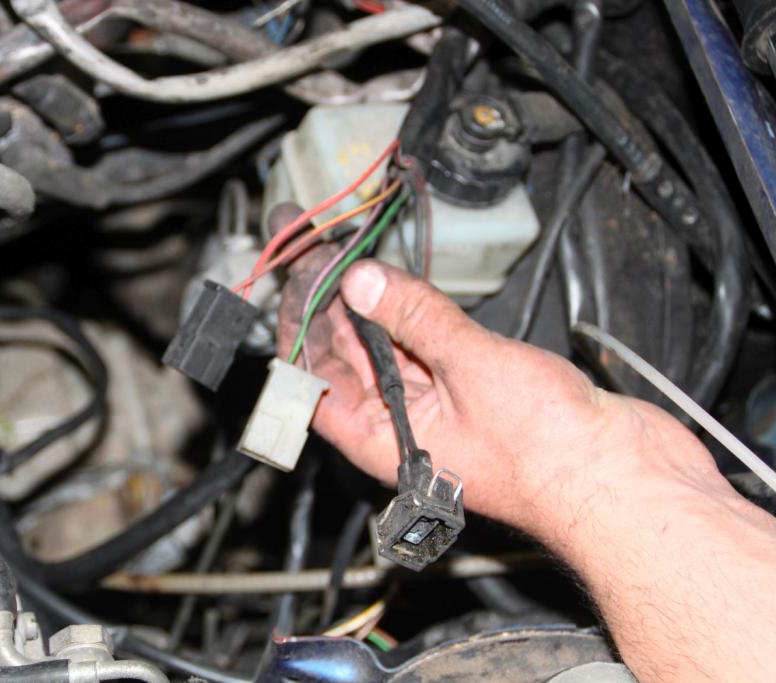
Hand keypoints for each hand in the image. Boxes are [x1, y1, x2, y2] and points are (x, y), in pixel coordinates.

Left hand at [277, 256, 719, 534]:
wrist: (627, 481)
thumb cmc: (551, 455)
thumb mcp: (470, 368)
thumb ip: (415, 319)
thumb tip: (364, 284)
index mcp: (385, 441)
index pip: (315, 386)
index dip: (297, 334)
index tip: (292, 284)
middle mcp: (406, 430)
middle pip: (348, 364)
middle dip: (329, 308)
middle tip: (316, 252)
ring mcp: (442, 411)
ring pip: (389, 353)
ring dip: (370, 307)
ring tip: (348, 256)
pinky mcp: (479, 394)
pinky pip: (433, 350)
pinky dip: (415, 317)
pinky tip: (401, 283)